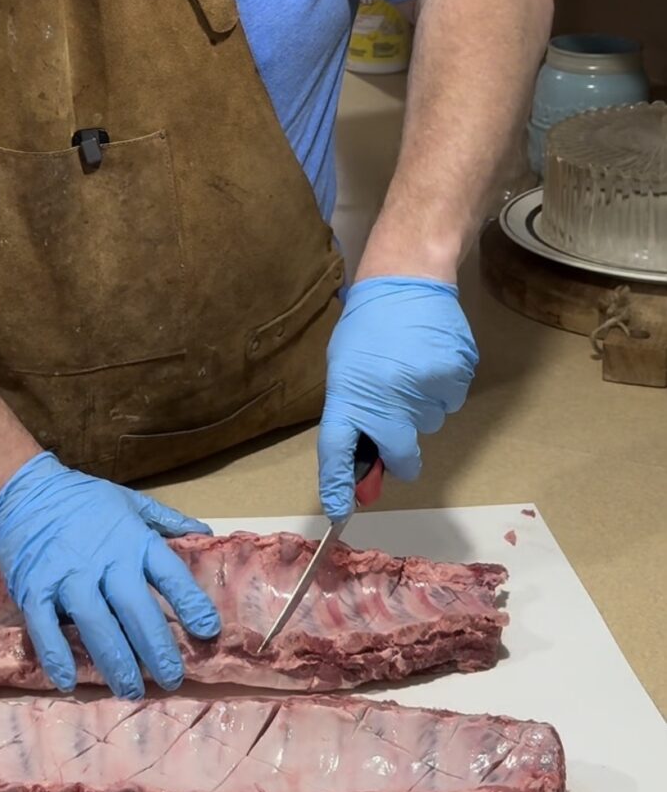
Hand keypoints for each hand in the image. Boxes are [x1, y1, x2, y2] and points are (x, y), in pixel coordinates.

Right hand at [0, 450, 221, 697]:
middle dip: (157, 649)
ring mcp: (68, 576)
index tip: (208, 631)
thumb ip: (166, 520)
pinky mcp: (34, 589)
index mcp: (133, 540)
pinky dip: (57, 656)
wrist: (24, 490)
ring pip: (97, 626)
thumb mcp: (129, 501)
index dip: (191, 604)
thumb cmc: (82, 499)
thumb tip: (205, 533)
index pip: (169, 575)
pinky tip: (70, 682)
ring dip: (116, 663)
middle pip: (137, 611)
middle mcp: (105, 561)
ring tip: (131, 691)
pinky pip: (46, 629)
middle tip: (172, 680)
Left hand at [317, 277, 477, 518]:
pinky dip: (441, 389)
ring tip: (410, 367)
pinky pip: (450, 402)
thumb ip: (354, 414)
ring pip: (429, 424)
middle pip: (401, 455)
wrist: (407, 279)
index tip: (341, 512)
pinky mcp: (455, 376)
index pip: (337, 451)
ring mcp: (424, 388)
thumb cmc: (368, 327)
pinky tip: (430, 360)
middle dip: (400, 453)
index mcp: (349, 393)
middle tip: (397, 427)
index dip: (338, 486)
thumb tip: (366, 466)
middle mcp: (387, 397)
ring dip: (420, 408)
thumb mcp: (346, 368)